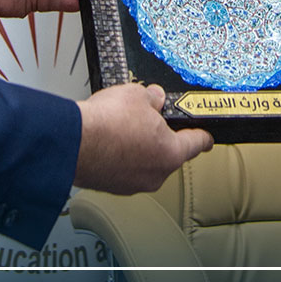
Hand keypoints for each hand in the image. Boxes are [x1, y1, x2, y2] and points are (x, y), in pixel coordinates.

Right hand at [74, 83, 213, 193]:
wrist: (74, 142)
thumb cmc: (107, 123)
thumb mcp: (138, 95)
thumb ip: (152, 98)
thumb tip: (154, 98)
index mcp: (171, 153)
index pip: (196, 144)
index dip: (203, 138)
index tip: (207, 139)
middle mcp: (155, 174)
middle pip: (167, 154)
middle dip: (159, 137)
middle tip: (145, 120)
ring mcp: (132, 184)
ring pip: (144, 163)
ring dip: (137, 149)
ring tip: (120, 128)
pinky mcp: (112, 186)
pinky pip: (123, 169)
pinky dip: (119, 157)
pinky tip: (107, 141)